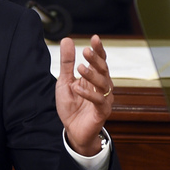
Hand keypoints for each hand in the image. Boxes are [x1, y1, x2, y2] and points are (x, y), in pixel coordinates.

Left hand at [56, 35, 113, 155]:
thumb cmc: (71, 106)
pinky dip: (89, 94)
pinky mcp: (102, 112)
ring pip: (103, 84)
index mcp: (94, 78)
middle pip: (104, 69)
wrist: (73, 130)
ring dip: (92, 75)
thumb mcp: (65, 81)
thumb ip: (67, 63)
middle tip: (86, 51)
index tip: (95, 38)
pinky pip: (99, 101)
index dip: (99, 50)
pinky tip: (78, 88)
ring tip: (80, 68)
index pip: (100, 60)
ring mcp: (104, 99)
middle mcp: (102, 86)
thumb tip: (67, 39)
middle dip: (96, 59)